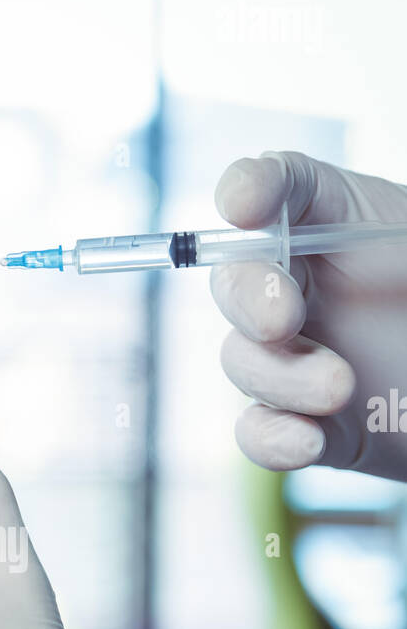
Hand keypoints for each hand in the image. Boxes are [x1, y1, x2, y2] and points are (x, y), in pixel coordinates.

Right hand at [211, 150, 406, 479]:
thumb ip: (398, 236)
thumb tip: (326, 208)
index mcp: (341, 224)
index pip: (284, 188)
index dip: (253, 188)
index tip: (245, 203)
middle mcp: (305, 286)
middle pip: (238, 279)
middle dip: (247, 297)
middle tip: (282, 319)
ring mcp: (297, 358)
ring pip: (243, 361)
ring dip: (280, 377)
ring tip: (338, 388)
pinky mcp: (305, 424)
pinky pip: (258, 431)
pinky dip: (271, 439)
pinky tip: (306, 441)